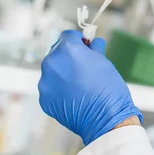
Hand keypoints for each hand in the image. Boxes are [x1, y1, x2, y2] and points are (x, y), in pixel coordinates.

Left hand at [38, 30, 142, 144]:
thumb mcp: (105, 62)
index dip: (78, 40)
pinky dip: (60, 89)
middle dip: (68, 56)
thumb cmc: (109, 88)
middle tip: (84, 66)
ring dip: (63, 73)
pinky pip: (51, 88)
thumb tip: (93, 43)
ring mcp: (45, 83)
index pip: (67, 35)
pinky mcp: (44, 99)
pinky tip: (74, 95)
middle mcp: (51, 63)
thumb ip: (93, 49)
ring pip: (52, 71)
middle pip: (57, 53)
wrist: (106, 119)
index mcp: (67, 49)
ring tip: (80, 84)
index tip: (85, 45)